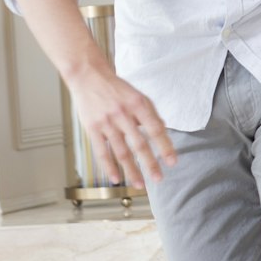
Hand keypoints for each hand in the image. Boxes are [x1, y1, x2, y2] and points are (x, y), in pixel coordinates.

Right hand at [67, 67, 176, 189]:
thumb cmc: (116, 88)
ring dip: (131, 171)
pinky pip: (101, 152)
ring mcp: (106, 122)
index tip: (172, 162)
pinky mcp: (92, 128)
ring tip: (140, 185)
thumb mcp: (138, 95)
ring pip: (121, 152)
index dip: (165, 147)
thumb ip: (151, 113)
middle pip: (139, 144)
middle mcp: (122, 114)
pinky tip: (116, 179)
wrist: (88, 76)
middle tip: (159, 179)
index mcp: (138, 104)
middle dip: (150, 164)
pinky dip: (109, 167)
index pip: (155, 129)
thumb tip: (165, 131)